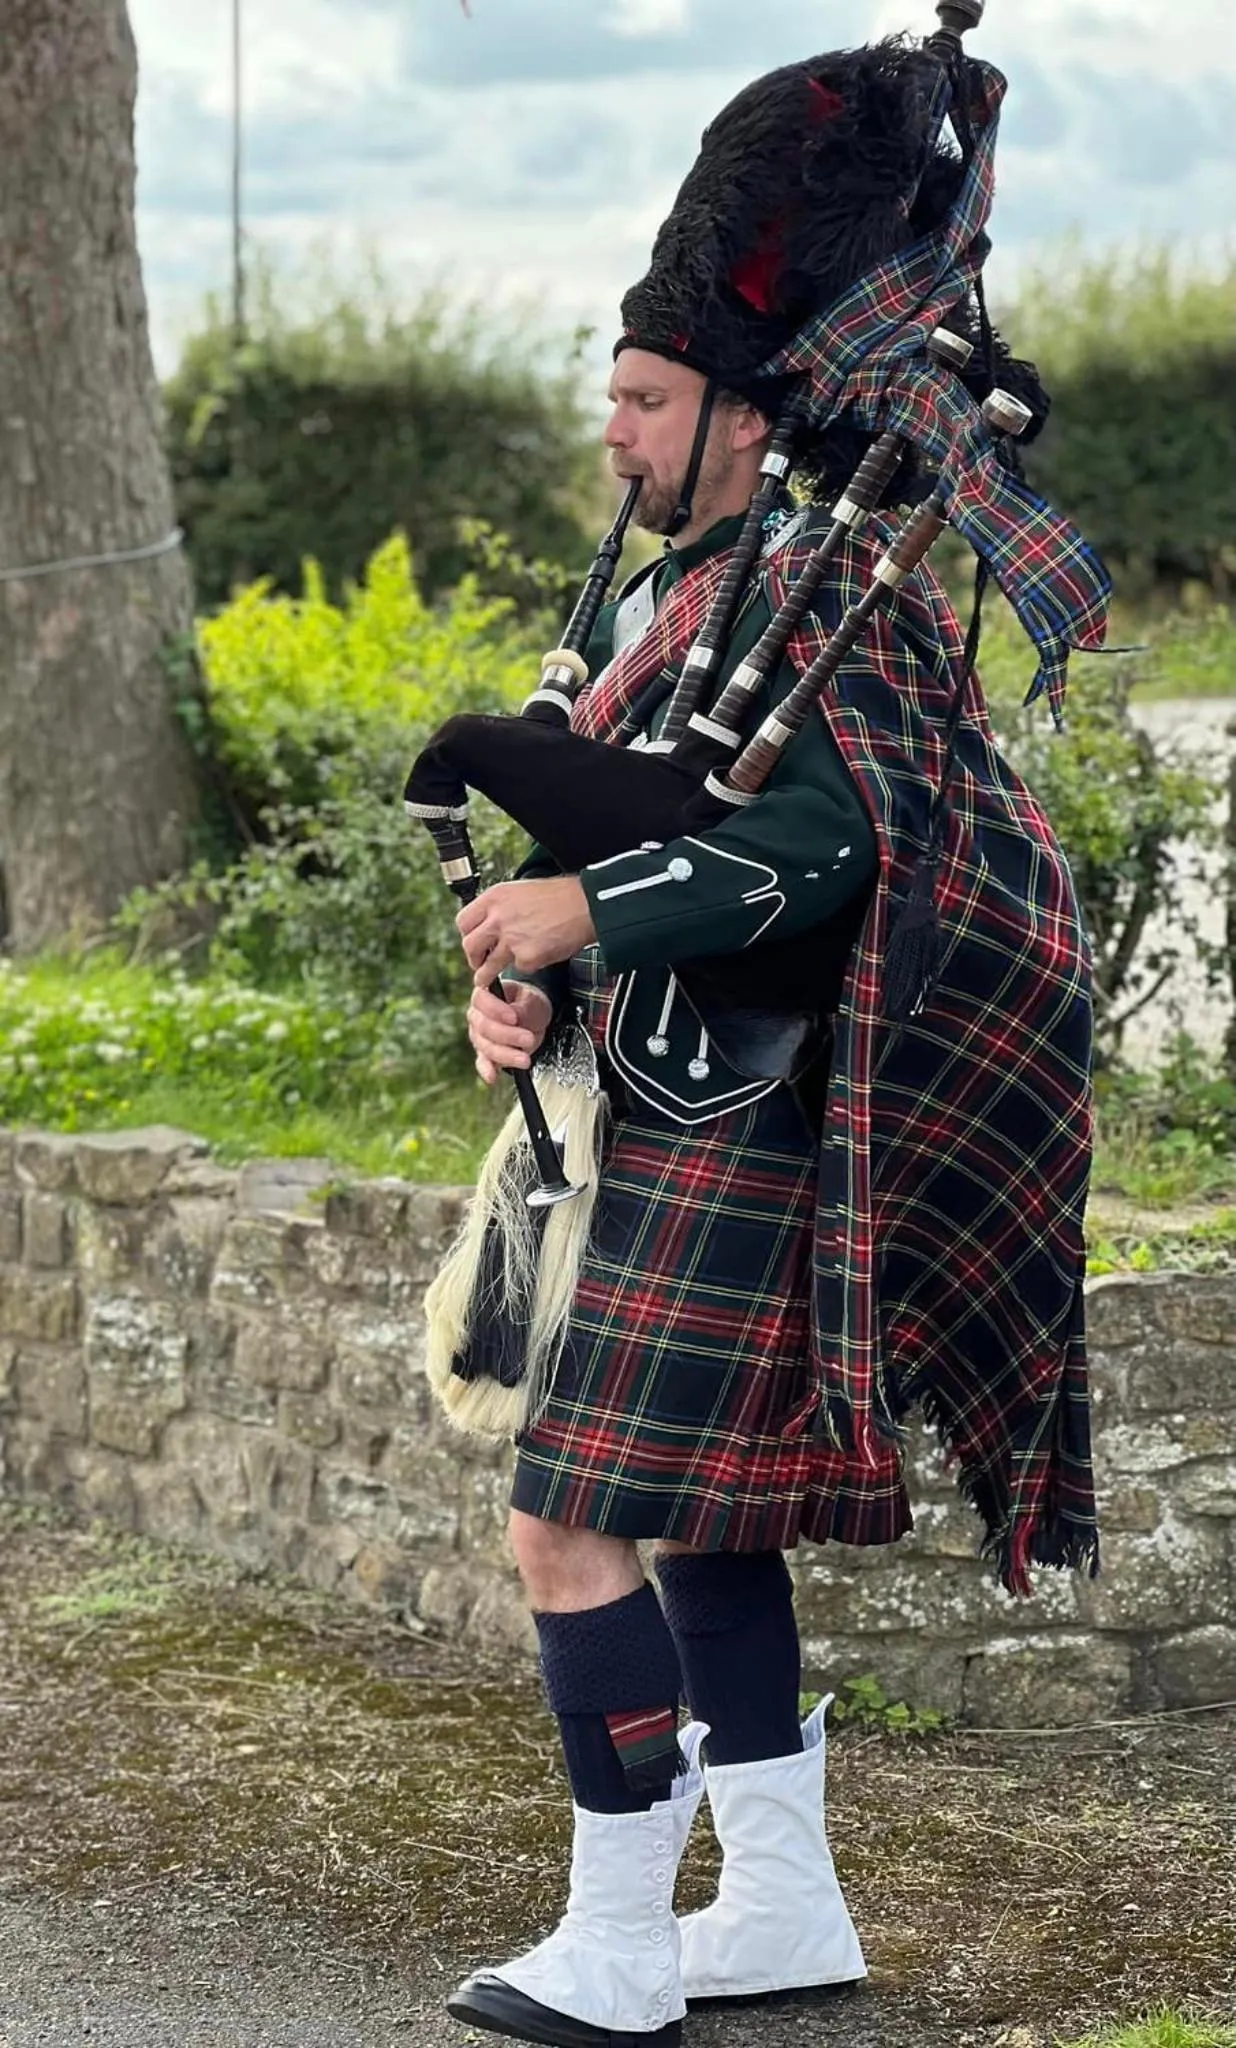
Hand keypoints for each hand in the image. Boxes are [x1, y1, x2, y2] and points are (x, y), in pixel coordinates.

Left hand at [456, 876, 595, 989]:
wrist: (584, 906)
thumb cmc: (559, 897)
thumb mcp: (520, 891)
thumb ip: (500, 908)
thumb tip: (488, 925)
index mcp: (495, 898)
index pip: (464, 921)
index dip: (468, 934)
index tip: (474, 941)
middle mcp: (498, 918)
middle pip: (470, 945)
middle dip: (473, 958)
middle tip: (479, 963)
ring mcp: (511, 939)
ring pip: (488, 965)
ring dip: (486, 975)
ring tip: (487, 979)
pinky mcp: (526, 957)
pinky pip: (518, 968)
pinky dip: (526, 966)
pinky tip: (536, 956)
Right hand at [467, 982, 553, 1085]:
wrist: (534, 1016)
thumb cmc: (530, 1003)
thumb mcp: (531, 1001)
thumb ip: (521, 1008)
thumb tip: (515, 1017)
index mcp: (485, 995)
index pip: (481, 1000)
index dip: (495, 1010)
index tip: (514, 1018)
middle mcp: (477, 1015)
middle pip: (484, 1027)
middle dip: (507, 1035)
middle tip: (528, 1039)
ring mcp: (479, 1035)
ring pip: (486, 1047)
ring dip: (505, 1055)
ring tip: (525, 1060)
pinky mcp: (485, 1053)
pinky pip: (482, 1062)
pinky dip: (487, 1070)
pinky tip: (492, 1077)